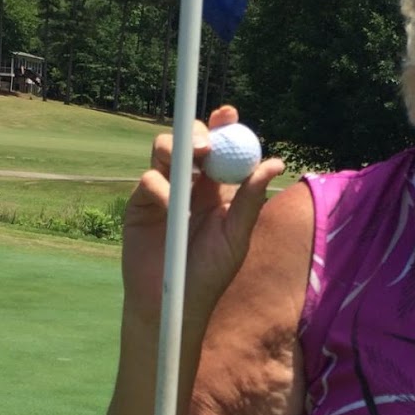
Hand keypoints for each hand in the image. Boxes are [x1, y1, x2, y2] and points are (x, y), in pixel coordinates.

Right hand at [121, 105, 284, 326]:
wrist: (172, 301)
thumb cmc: (210, 273)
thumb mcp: (236, 237)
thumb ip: (251, 200)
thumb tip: (275, 163)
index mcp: (218, 187)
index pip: (220, 147)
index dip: (223, 125)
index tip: (228, 113)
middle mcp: (190, 183)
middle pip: (189, 141)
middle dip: (197, 133)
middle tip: (206, 143)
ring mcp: (163, 190)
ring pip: (163, 151)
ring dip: (175, 149)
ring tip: (190, 164)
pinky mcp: (140, 203)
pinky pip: (148, 179)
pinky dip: (159, 186)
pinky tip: (170, 206)